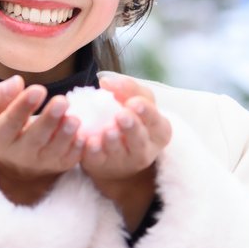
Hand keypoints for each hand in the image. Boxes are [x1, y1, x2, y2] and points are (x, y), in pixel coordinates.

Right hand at [0, 75, 83, 204]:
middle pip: (35, 138)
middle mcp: (19, 154)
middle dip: (49, 120)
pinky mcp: (60, 165)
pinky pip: (70, 158)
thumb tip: (17, 82)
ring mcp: (41, 162)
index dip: (23, 107)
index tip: (38, 89)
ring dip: (66, 134)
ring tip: (75, 118)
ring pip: (55, 150)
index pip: (9, 123)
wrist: (14, 162)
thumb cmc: (1, 127)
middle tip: (62, 101)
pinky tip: (83, 134)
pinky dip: (78, 147)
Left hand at [81, 75, 171, 226]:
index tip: (133, 103)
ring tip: (107, 129)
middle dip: (131, 127)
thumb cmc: (130, 121)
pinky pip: (98, 159)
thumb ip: (127, 88)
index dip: (146, 111)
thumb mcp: (136, 102)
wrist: (116, 154)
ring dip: (112, 140)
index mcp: (158, 130)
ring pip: (119, 151)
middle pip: (140, 139)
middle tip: (122, 115)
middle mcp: (145, 149)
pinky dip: (93, 151)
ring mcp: (124, 160)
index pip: (155, 120)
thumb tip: (107, 81)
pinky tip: (90, 142)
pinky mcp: (103, 166)